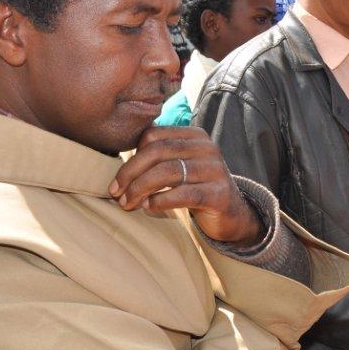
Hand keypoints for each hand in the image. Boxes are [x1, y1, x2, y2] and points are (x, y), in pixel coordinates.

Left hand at [109, 126, 261, 243]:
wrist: (232, 214)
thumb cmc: (197, 188)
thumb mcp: (179, 166)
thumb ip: (158, 156)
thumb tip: (119, 162)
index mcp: (195, 135)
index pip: (153, 135)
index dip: (130, 157)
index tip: (118, 180)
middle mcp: (207, 148)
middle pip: (157, 151)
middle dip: (130, 173)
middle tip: (116, 193)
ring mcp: (215, 170)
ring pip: (167, 173)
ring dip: (140, 189)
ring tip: (128, 204)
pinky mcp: (219, 194)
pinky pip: (182, 194)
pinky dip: (160, 201)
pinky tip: (148, 207)